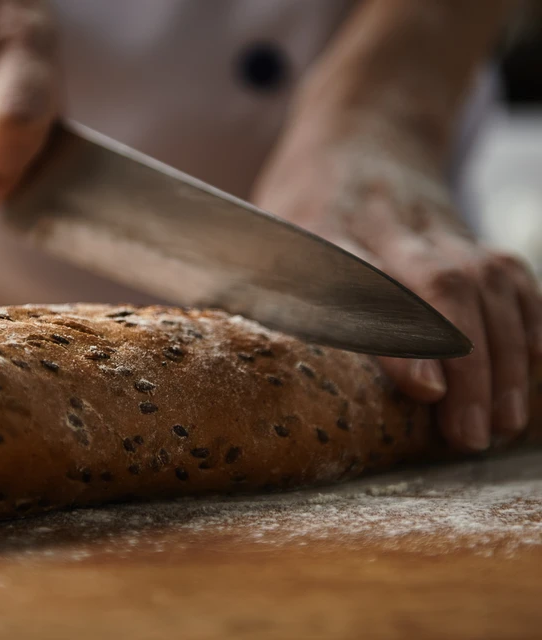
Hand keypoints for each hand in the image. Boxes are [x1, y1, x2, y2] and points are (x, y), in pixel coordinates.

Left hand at [252, 112, 541, 452]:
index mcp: (327, 224)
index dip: (397, 336)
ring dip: (502, 357)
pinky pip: (512, 273)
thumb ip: (255, 286)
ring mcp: (437, 224)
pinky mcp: (466, 230)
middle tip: (466, 436)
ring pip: (487, 283)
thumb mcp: (263, 229)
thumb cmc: (301, 193)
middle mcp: (391, 223)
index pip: (362, 279)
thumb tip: (229, 356)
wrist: (361, 128)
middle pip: (443, 285)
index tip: (425, 390)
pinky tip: (528, 370)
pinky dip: (528, 322)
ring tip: (497, 424)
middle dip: (466, 363)